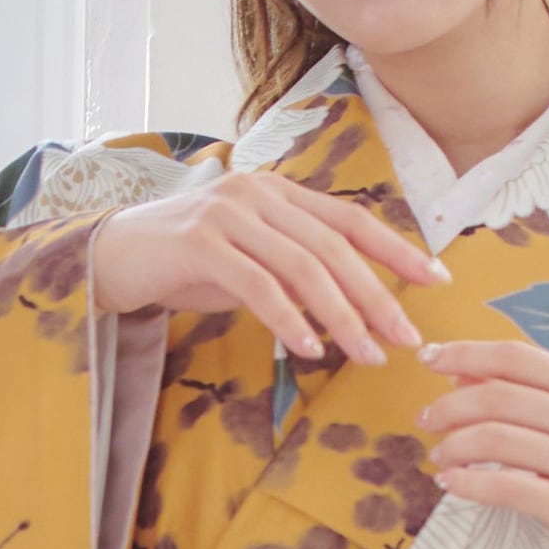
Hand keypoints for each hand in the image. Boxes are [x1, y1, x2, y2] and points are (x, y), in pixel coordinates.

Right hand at [92, 175, 449, 363]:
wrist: (112, 255)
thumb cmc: (185, 264)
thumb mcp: (250, 260)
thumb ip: (294, 272)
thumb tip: (348, 309)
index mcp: (279, 192)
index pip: (351, 219)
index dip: (397, 250)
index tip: (437, 282)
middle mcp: (258, 193)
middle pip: (335, 247)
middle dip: (379, 296)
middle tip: (408, 339)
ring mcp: (228, 214)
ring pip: (304, 267)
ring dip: (342, 317)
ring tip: (368, 355)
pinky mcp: (200, 244)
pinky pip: (258, 285)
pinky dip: (289, 319)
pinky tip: (309, 350)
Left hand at [419, 339, 548, 548]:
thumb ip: (543, 402)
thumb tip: (468, 378)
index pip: (520, 358)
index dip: (468, 353)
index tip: (431, 358)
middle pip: (501, 395)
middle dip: (450, 405)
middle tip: (425, 420)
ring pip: (498, 439)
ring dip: (454, 445)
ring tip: (438, 457)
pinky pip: (506, 488)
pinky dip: (468, 484)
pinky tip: (451, 485)